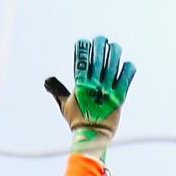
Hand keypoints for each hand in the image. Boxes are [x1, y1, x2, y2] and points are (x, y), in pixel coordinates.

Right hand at [44, 36, 135, 161]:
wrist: (92, 136)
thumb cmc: (77, 121)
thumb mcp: (64, 105)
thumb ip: (58, 91)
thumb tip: (47, 81)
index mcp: (80, 86)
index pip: (81, 64)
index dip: (83, 51)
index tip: (84, 41)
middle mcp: (94, 87)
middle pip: (98, 62)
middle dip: (99, 48)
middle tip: (102, 39)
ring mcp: (107, 92)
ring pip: (112, 68)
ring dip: (114, 55)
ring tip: (115, 46)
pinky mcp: (119, 99)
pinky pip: (125, 82)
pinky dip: (127, 72)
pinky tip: (128, 64)